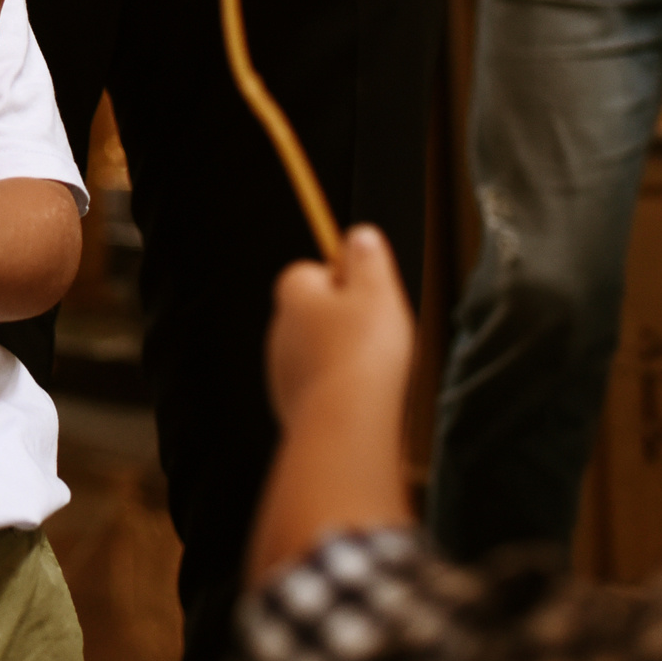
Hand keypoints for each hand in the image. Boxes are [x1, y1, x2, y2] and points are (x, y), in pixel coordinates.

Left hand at [264, 227, 416, 429]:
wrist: (345, 425)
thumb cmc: (364, 353)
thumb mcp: (377, 290)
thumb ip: (368, 258)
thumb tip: (359, 235)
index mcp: (293, 294)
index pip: (312, 271)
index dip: (345, 280)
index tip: (372, 293)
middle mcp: (279, 330)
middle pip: (318, 314)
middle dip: (348, 322)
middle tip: (382, 335)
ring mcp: (283, 370)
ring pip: (321, 352)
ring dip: (346, 358)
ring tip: (377, 371)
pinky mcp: (292, 405)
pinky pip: (322, 387)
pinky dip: (341, 390)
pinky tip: (364, 399)